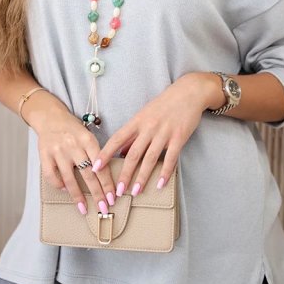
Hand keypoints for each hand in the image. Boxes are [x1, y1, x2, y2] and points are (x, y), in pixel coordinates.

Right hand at [30, 102, 116, 216]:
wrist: (50, 117)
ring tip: (84, 209)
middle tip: (104, 208)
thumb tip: (107, 179)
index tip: (112, 198)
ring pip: (70, 179)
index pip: (101, 166)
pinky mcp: (45, 155)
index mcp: (87, 140)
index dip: (107, 184)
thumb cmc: (72, 129)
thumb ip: (96, 154)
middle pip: (88, 175)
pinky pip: (51, 176)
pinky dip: (59, 185)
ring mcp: (58, 151)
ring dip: (78, 196)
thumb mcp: (88, 136)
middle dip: (97, 194)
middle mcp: (73, 145)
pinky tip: (65, 191)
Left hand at [91, 73, 212, 197]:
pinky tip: (160, 184)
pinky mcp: (179, 137)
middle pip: (133, 154)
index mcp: (137, 121)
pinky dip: (165, 172)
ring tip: (136, 191)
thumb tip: (121, 151)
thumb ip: (133, 134)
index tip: (96, 167)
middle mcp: (148, 127)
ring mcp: (164, 133)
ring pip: (150, 158)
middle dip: (124, 173)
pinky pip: (171, 158)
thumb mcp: (144, 115)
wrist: (188, 93)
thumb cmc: (164, 104)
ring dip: (142, 177)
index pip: (117, 139)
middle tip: (118, 191)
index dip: (105, 154)